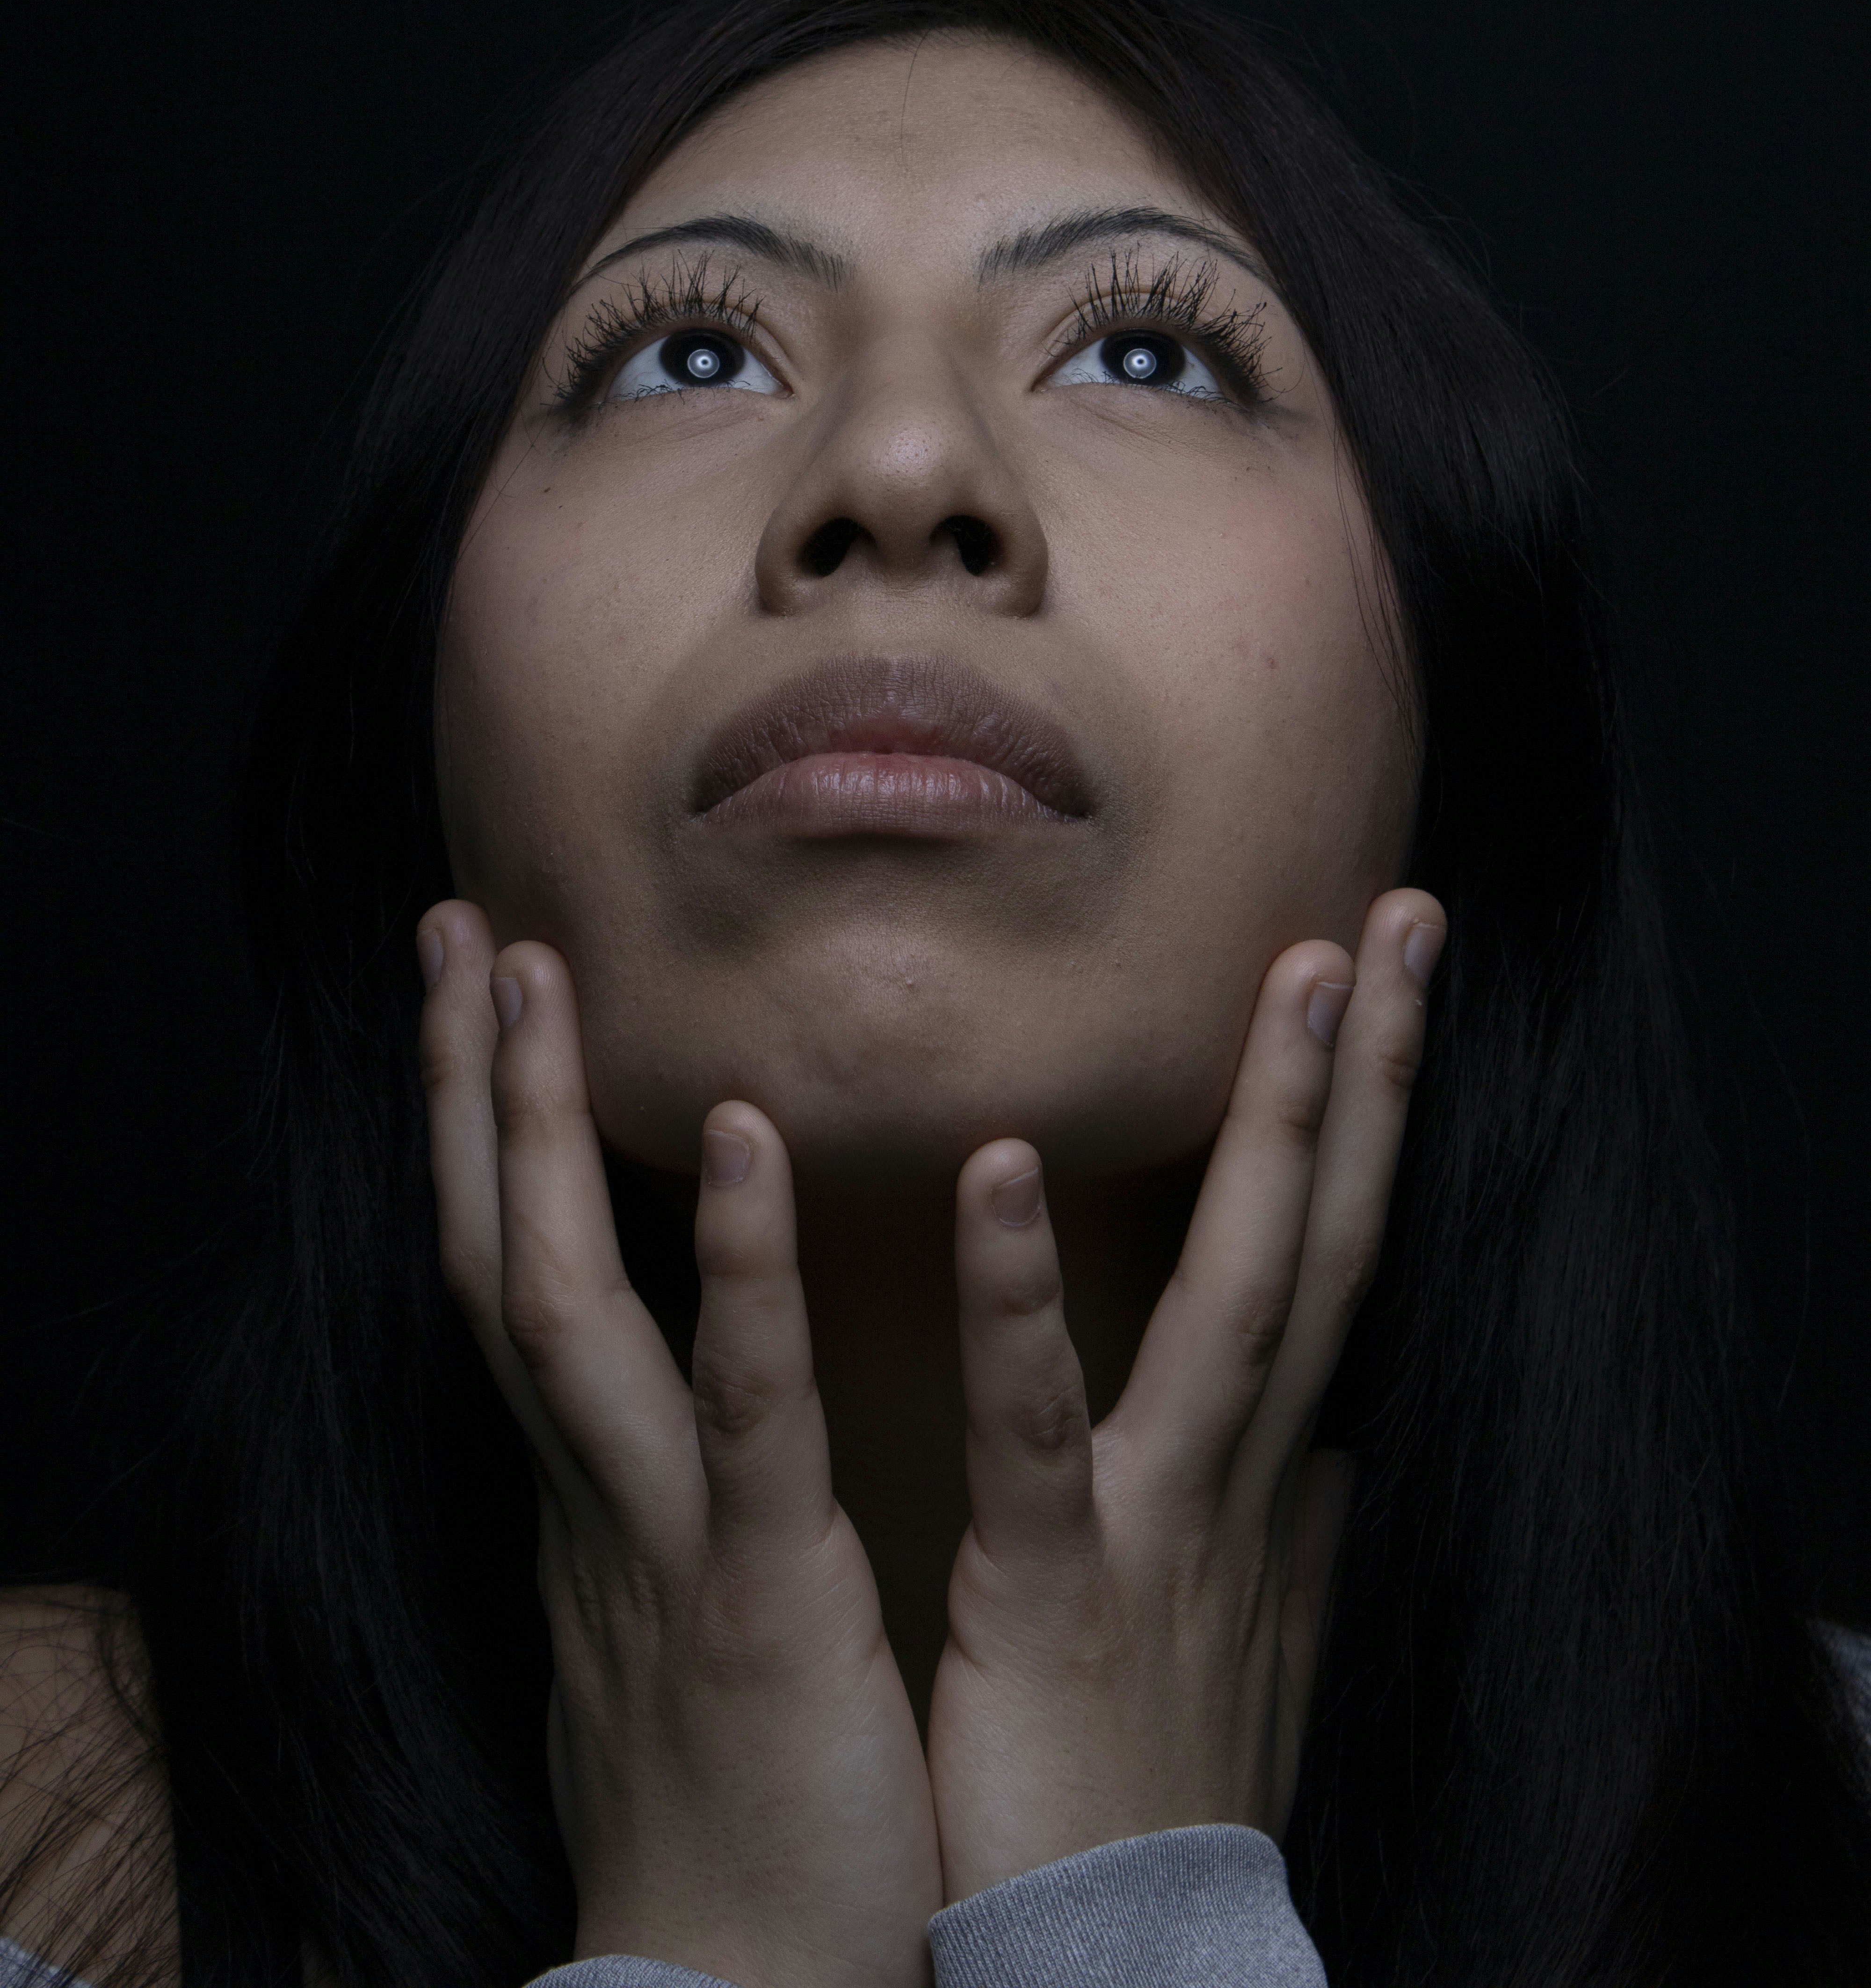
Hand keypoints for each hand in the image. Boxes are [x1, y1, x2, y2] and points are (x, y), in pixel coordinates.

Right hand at [417, 904, 940, 1987]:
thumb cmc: (769, 1812)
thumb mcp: (721, 1621)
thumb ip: (724, 1509)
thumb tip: (747, 1435)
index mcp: (602, 1502)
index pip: (519, 1278)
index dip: (492, 1136)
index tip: (489, 994)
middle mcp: (592, 1499)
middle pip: (495, 1253)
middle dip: (467, 1087)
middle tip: (457, 922)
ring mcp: (655, 1539)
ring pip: (557, 1305)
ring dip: (537, 1131)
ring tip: (531, 972)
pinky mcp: (752, 1593)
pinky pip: (733, 1410)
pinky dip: (734, 1269)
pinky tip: (742, 1135)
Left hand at [926, 887, 1444, 1901]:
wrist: (1115, 1959)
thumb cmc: (1156, 1772)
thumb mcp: (1242, 1625)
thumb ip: (1286, 1519)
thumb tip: (1337, 1449)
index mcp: (1253, 1466)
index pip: (1332, 1247)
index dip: (1369, 1110)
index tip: (1384, 964)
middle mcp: (1234, 1472)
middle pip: (1325, 1237)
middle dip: (1370, 1076)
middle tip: (1399, 914)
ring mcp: (1159, 1524)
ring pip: (1241, 1298)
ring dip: (1274, 1131)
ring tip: (1295, 975)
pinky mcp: (1053, 1588)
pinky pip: (1041, 1424)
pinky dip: (1025, 1298)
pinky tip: (1005, 1167)